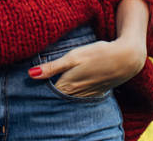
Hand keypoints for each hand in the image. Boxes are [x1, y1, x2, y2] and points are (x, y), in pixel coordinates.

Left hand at [28, 37, 145, 97]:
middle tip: (34, 92)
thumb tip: (30, 74)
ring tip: (49, 92)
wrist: (126, 58)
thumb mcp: (73, 57)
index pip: (47, 94)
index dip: (36, 92)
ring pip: (68, 99)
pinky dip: (73, 96)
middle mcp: (76, 94)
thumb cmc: (98, 54)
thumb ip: (52, 67)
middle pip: (57, 98)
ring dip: (60, 97)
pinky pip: (80, 98)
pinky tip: (70, 92)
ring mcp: (88, 94)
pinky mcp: (97, 91)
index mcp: (68, 85)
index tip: (26, 90)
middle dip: (46, 96)